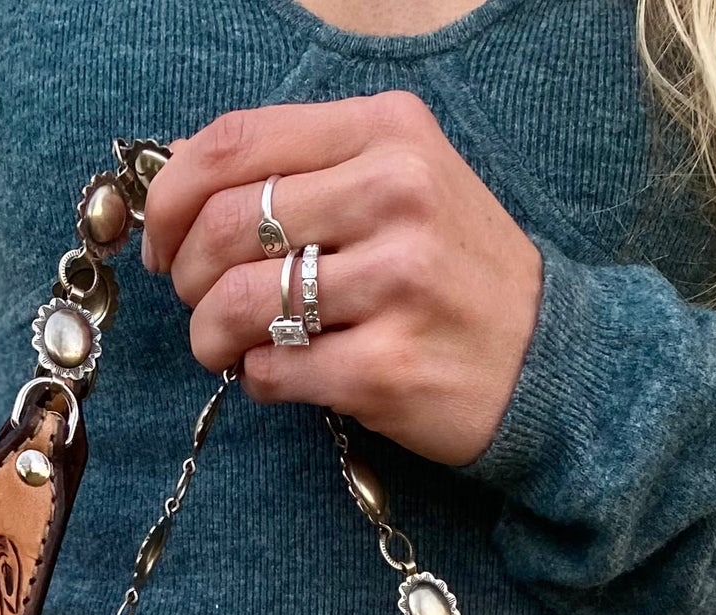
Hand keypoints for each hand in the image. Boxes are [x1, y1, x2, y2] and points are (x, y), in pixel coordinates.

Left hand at [142, 93, 542, 466]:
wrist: (552, 362)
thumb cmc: (457, 274)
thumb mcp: (404, 182)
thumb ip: (309, 167)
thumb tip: (186, 173)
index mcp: (386, 134)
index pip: (233, 143)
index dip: (171, 196)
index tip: (163, 240)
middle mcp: (393, 195)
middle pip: (223, 226)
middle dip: (186, 276)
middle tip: (199, 304)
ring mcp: (393, 284)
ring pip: (234, 302)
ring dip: (210, 336)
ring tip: (227, 348)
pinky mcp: (385, 367)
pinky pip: (272, 371)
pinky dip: (256, 379)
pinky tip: (281, 376)